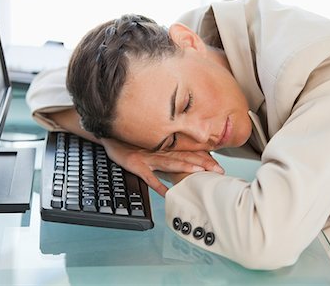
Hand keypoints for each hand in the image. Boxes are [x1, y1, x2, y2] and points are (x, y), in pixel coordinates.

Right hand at [101, 138, 223, 196]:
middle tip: (218, 170)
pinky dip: (158, 184)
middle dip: (202, 163)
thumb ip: (167, 154)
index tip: (219, 165)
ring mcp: (148, 157)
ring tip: (198, 172)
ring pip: (170, 162)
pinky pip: (149, 177)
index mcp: (165, 148)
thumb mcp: (152, 147)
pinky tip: (167, 193)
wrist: (110, 136)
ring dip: (184, 167)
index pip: (188, 152)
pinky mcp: (136, 164)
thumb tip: (182, 162)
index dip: (205, 158)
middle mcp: (160, 151)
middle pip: (184, 156)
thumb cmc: (132, 143)